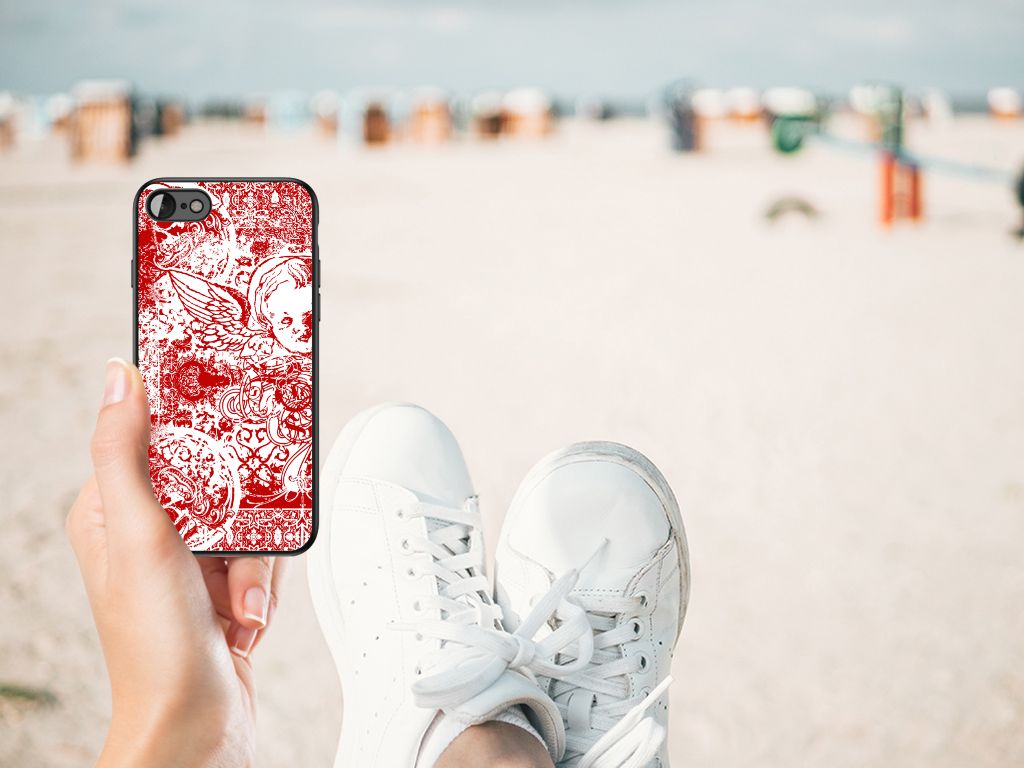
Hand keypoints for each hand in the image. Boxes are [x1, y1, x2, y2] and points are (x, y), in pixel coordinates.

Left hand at [66, 358, 285, 766]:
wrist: (196, 725)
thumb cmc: (156, 645)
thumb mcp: (139, 535)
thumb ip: (124, 452)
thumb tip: (118, 376)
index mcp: (111, 510)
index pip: (157, 438)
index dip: (195, 429)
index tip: (225, 420)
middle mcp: (148, 532)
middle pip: (218, 478)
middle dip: (240, 519)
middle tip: (232, 548)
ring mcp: (187, 561)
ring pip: (248, 519)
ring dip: (254, 565)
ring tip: (237, 603)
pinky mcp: (220, 585)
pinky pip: (261, 556)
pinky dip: (262, 586)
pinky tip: (244, 618)